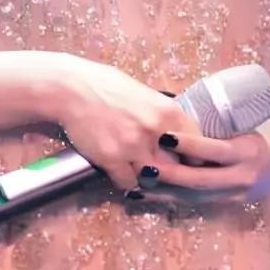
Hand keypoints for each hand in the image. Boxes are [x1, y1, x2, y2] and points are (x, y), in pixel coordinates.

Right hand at [54, 56, 194, 193]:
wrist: (71, 89)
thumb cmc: (106, 86)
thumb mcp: (144, 94)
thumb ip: (162, 116)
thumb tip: (177, 135)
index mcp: (168, 111)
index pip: (197, 144)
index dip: (194, 155)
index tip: (187, 160)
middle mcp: (155, 130)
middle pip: (177, 166)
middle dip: (172, 171)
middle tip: (165, 172)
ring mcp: (134, 146)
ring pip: (153, 178)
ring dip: (147, 176)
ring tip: (139, 169)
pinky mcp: (112, 159)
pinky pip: (128, 183)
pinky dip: (125, 180)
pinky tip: (120, 171)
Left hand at [137, 129, 269, 206]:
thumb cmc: (261, 131)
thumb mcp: (245, 124)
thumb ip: (217, 126)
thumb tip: (173, 111)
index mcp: (247, 151)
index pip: (215, 149)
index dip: (189, 144)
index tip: (164, 136)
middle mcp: (242, 176)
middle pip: (200, 180)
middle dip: (169, 176)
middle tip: (142, 167)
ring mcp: (236, 195)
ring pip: (195, 197)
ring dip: (165, 193)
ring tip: (138, 185)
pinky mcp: (230, 204)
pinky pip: (197, 203)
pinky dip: (173, 199)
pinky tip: (152, 196)